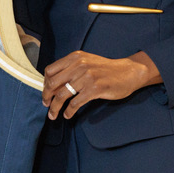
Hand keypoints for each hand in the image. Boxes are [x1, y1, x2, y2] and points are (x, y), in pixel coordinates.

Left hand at [42, 50, 161, 119]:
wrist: (128, 71)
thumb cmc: (106, 69)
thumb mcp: (87, 62)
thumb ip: (71, 68)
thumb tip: (52, 84)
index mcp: (75, 57)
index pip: (50, 71)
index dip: (45, 84)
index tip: (46, 93)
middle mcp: (79, 65)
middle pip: (52, 83)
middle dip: (46, 97)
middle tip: (46, 105)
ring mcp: (87, 77)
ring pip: (62, 95)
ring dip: (55, 108)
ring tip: (53, 115)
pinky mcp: (95, 89)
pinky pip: (75, 103)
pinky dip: (69, 111)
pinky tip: (67, 115)